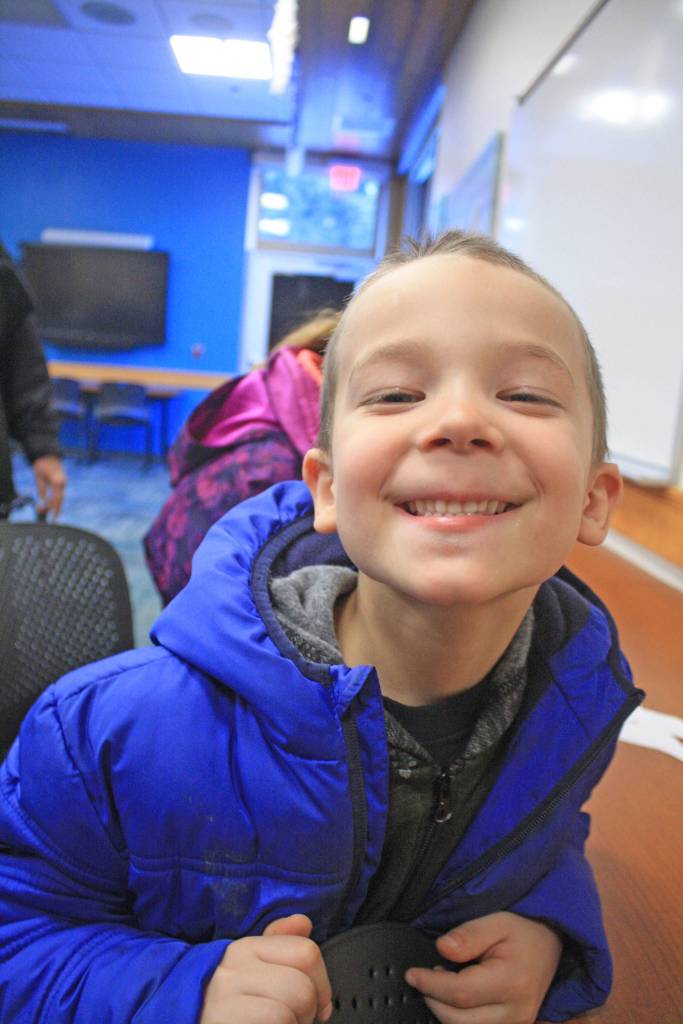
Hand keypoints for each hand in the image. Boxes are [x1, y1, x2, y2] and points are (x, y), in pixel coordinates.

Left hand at [32, 455, 65, 517]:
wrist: (48, 454)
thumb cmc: (42, 464)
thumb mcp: (38, 477)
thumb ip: (41, 490)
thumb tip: (42, 501)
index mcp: (57, 482)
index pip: (57, 498)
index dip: (54, 509)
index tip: (53, 517)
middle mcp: (63, 482)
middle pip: (60, 499)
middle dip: (56, 509)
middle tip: (53, 519)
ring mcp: (64, 482)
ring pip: (60, 497)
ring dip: (54, 504)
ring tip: (44, 510)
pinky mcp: (62, 481)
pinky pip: (60, 493)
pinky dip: (55, 499)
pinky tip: (48, 503)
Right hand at [200, 914, 332, 1023]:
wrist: (171, 1017)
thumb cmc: (214, 1003)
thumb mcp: (243, 968)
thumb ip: (275, 945)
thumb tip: (303, 922)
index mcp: (244, 949)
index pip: (305, 952)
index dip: (323, 984)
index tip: (319, 1007)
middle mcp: (234, 967)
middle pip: (303, 988)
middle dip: (307, 1014)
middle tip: (292, 1023)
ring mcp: (226, 996)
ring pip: (289, 1011)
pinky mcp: (224, 1020)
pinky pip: (275, 1023)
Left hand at [405, 911, 561, 1023]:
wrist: (550, 946)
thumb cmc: (523, 932)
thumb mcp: (497, 921)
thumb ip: (468, 935)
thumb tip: (441, 949)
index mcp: (512, 982)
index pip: (461, 993)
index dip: (431, 985)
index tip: (412, 974)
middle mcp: (516, 1012)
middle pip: (459, 1020)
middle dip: (433, 1000)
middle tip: (424, 977)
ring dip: (444, 1011)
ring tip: (441, 983)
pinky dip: (458, 1017)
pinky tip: (455, 998)